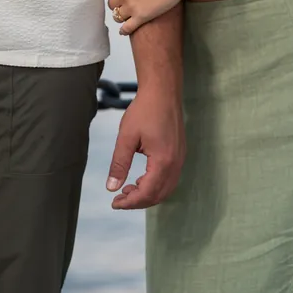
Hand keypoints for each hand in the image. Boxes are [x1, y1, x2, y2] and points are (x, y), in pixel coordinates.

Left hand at [105, 0, 191, 33]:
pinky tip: (124, 30)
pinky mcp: (142, 17)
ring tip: (126, 15)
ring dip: (120, 15)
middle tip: (123, 3)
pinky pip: (127, 28)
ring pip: (117, 16)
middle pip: (111, 3)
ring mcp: (132, 6)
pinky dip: (124, 30)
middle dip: (116, 3)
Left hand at [106, 84, 184, 208]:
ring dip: (148, 194)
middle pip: (159, 195)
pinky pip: (170, 178)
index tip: (114, 203)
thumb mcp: (126, 137)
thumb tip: (111, 188)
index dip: (130, 202)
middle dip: (138, 201)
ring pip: (166, 188)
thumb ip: (119, 164)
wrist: (163, 89)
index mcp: (163, 161)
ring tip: (129, 189)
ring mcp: (180, 158)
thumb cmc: (144, 109)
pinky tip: (142, 178)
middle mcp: (176, 163)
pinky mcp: (180, 152)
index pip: (147, 193)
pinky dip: (156, 185)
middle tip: (119, 198)